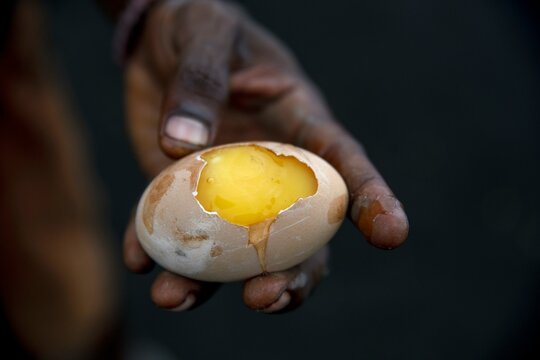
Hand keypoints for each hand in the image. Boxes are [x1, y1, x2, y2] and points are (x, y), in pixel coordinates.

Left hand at [123, 0, 407, 312]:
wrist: (158, 42)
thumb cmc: (200, 28)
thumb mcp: (205, 35)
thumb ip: (199, 83)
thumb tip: (182, 144)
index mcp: (298, 125)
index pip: (343, 164)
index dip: (372, 200)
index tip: (392, 235)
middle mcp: (272, 171)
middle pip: (298, 236)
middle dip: (291, 274)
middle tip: (264, 297)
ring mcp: (228, 191)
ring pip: (237, 252)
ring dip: (211, 284)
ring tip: (173, 297)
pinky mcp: (184, 195)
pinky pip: (176, 233)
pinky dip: (156, 252)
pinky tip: (136, 259)